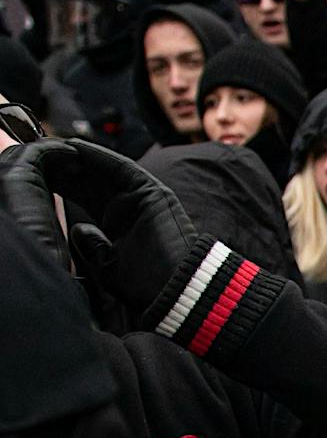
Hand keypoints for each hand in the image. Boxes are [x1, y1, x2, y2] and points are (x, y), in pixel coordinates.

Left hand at [0, 138, 191, 313]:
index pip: (84, 198)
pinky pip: (122, 168)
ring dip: (77, 158)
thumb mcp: (106, 266)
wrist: (177, 292)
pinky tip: (75, 147)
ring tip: (51, 145)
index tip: (37, 175)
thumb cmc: (147, 287)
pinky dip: (99, 156)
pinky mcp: (153, 193)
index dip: (60, 185)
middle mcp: (130, 209)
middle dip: (65, 168)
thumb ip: (91, 246)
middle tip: (38, 154)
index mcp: (118, 227)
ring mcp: (143, 199)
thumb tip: (77, 229)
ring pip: (104, 171)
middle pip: (91, 181)